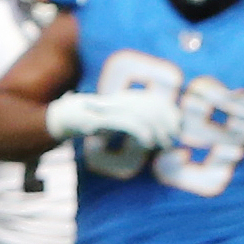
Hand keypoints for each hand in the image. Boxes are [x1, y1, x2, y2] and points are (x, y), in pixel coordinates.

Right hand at [46, 89, 176, 152]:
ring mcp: (114, 109)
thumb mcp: (115, 121)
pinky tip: (148, 143)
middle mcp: (124, 100)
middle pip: (156, 107)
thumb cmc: (91, 121)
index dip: (172, 114)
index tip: (179, 129)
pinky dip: (142, 132)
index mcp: (129, 99)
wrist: (64, 117)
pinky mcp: (105, 120)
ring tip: (162, 144)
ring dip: (158, 130)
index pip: (159, 101)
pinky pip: (129, 124)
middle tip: (172, 142)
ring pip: (145, 115)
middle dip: (168, 124)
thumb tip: (153, 136)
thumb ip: (132, 124)